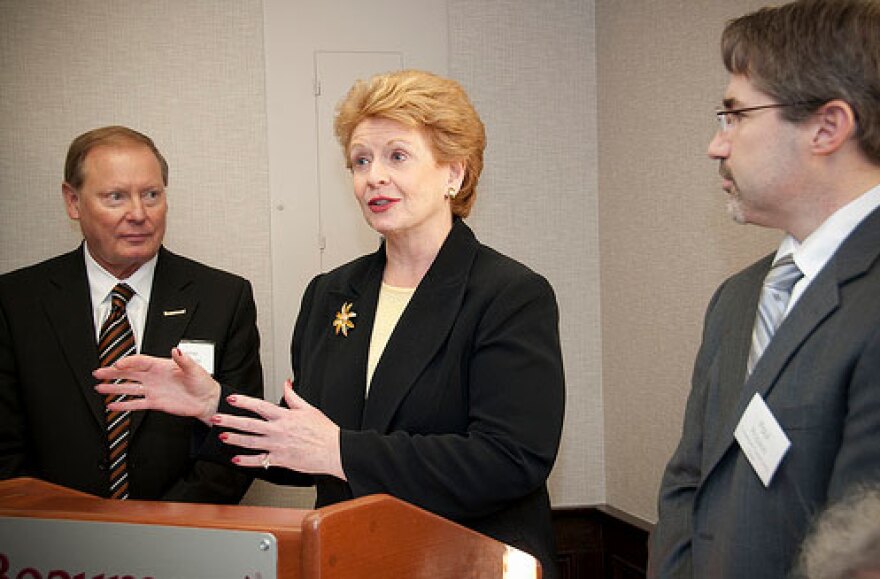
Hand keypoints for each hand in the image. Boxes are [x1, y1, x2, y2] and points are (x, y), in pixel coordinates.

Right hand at [94, 348, 220, 423]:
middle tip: (98, 372)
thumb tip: (176, 350)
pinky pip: (136, 404)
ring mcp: (153, 390)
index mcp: (162, 366)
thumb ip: (184, 360)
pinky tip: (112, 405)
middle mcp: (154, 377)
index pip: (140, 362)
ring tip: (99, 387)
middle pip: (129, 373)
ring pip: (129, 388)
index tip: (118, 364)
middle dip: (113, 372)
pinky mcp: (154, 403)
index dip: (129, 362)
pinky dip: (124, 405)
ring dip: (114, 388)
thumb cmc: (202, 382)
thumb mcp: (194, 369)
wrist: (206, 400)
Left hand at [214, 380, 344, 479]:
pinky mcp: (280, 460)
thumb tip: (286, 384)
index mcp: (285, 417)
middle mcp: (278, 431)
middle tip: (216, 418)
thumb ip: (294, 397)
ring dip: (234, 439)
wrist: (335, 451)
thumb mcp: (309, 409)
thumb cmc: (325, 431)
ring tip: (222, 436)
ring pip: (250, 442)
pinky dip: (246, 461)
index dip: (244, 402)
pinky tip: (236, 459)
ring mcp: (278, 446)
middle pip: (249, 424)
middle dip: (230, 421)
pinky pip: (259, 461)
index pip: (259, 406)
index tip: (231, 399)